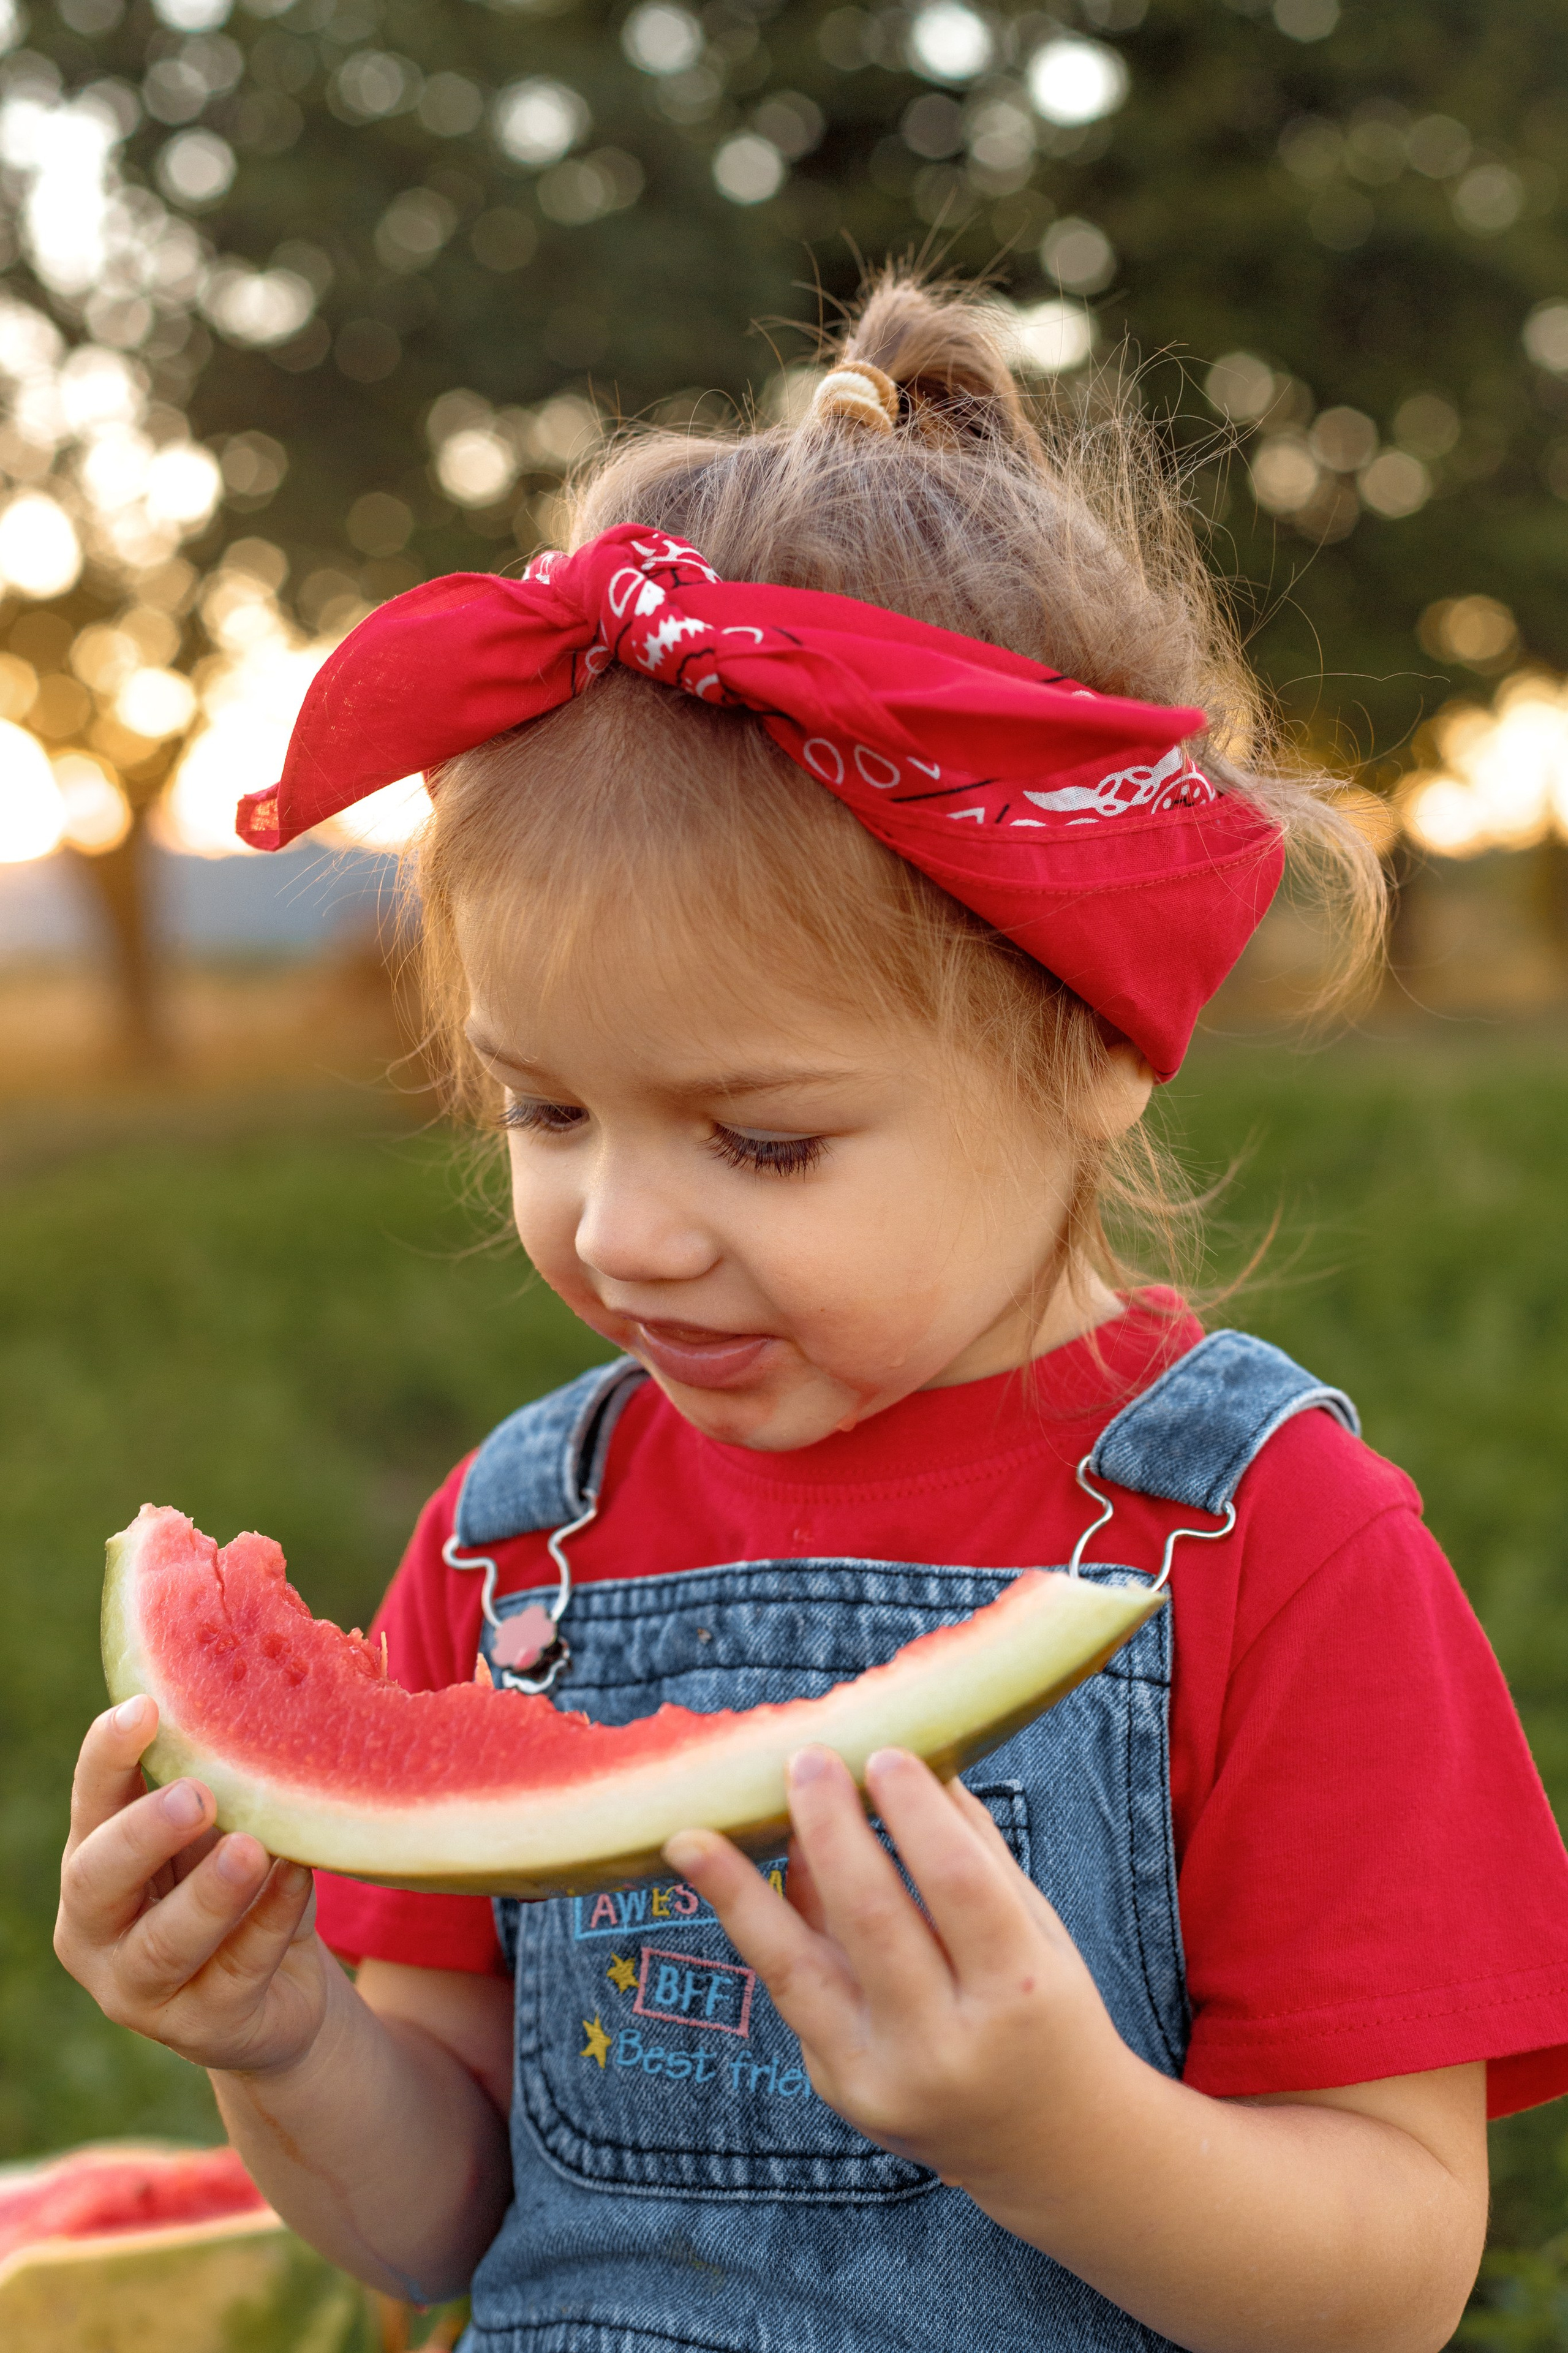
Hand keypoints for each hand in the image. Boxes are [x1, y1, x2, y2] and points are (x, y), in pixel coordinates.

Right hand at [55, 1696, 327, 2076]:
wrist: (279, 1992)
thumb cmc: (234, 1887)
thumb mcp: (218, 1833)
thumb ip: (215, 1783)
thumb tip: (247, 1688)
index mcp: (93, 1863)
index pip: (90, 1803)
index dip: (108, 1757)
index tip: (145, 1707)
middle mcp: (98, 1930)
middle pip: (98, 1881)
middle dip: (144, 1834)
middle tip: (196, 1794)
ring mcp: (140, 1991)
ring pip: (162, 1945)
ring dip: (209, 1894)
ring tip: (250, 1848)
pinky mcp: (202, 2030)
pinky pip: (236, 1972)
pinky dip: (269, 1922)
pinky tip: (299, 1879)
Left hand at [664, 1745, 1131, 2208]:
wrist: (1047, 2147)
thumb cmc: (1046, 2012)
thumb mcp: (1038, 1931)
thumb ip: (976, 1851)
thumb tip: (908, 1761)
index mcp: (1018, 1995)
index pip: (958, 1886)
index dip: (914, 1815)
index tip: (881, 1752)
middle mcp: (945, 2046)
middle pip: (872, 1920)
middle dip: (829, 1830)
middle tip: (804, 1759)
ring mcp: (882, 2079)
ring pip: (796, 1970)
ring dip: (739, 1892)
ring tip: (692, 1836)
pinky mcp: (839, 2090)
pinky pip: (795, 1992)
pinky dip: (766, 1926)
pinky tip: (733, 1875)